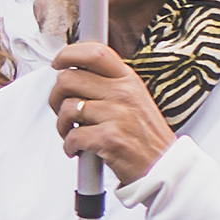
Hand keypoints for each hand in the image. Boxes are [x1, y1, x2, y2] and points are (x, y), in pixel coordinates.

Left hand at [42, 42, 177, 182]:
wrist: (162, 167)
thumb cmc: (145, 136)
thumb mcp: (134, 100)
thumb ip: (107, 84)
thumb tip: (73, 74)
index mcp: (128, 80)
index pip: (95, 53)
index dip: (69, 53)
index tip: (58, 62)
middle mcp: (123, 93)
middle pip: (68, 79)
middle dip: (56, 96)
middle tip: (62, 109)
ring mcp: (117, 115)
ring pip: (67, 108)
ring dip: (62, 125)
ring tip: (73, 132)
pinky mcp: (109, 138)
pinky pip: (72, 136)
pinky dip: (69, 146)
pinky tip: (78, 148)